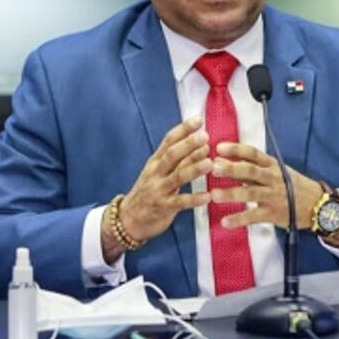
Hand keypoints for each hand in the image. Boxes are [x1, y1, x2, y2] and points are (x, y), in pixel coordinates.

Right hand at [101, 118, 211, 262]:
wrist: (128, 218)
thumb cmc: (149, 191)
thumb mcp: (158, 172)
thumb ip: (177, 158)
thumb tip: (200, 141)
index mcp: (155, 161)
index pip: (168, 140)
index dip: (183, 129)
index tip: (198, 120)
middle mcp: (156, 173)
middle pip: (171, 155)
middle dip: (188, 145)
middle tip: (205, 136)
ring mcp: (159, 190)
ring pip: (177, 177)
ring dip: (193, 169)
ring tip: (209, 163)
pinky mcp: (163, 207)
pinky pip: (180, 202)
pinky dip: (194, 199)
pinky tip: (208, 196)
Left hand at [209, 142, 323, 231]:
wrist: (316, 204)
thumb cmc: (291, 185)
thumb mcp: (275, 171)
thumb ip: (250, 167)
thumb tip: (222, 160)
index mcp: (272, 165)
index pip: (253, 153)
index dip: (236, 149)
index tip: (218, 147)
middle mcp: (272, 178)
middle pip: (251, 171)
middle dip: (232, 169)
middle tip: (213, 168)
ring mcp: (273, 196)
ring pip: (251, 193)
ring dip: (232, 194)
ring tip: (214, 195)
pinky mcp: (273, 214)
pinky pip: (254, 216)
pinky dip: (239, 219)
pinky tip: (225, 222)